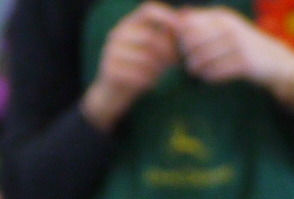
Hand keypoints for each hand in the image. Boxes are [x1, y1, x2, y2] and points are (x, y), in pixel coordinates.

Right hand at [82, 2, 182, 128]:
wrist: (113, 93)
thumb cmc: (139, 68)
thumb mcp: (153, 50)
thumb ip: (167, 35)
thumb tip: (185, 16)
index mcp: (129, 24)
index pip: (148, 10)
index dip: (166, 16)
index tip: (180, 29)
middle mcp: (118, 33)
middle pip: (149, 36)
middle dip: (166, 51)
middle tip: (174, 62)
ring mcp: (111, 51)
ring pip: (144, 58)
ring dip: (157, 68)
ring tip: (158, 74)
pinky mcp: (109, 69)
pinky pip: (136, 74)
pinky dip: (147, 80)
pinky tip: (149, 84)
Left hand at [172, 7, 293, 94]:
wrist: (272, 60)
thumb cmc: (241, 45)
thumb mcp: (225, 27)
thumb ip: (203, 22)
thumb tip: (180, 16)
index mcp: (222, 16)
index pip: (189, 23)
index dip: (180, 38)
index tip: (182, 48)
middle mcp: (229, 27)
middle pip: (192, 41)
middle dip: (185, 54)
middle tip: (187, 62)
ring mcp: (237, 44)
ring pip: (202, 58)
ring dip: (195, 68)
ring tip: (195, 71)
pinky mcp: (244, 62)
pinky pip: (215, 72)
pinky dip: (208, 76)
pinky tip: (208, 77)